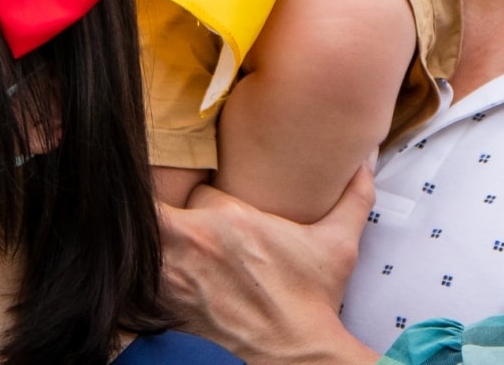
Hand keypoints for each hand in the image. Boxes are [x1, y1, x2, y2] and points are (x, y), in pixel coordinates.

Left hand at [159, 164, 378, 364]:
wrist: (292, 358)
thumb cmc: (311, 303)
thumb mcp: (338, 245)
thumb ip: (353, 195)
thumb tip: (368, 159)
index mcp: (232, 220)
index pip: (198, 189)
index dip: (203, 198)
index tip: (214, 209)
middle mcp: (197, 245)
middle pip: (161, 210)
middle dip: (171, 216)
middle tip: (187, 231)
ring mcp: (175, 281)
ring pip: (143, 245)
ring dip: (151, 247)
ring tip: (170, 255)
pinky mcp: (163, 313)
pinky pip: (136, 287)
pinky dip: (143, 283)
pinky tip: (162, 286)